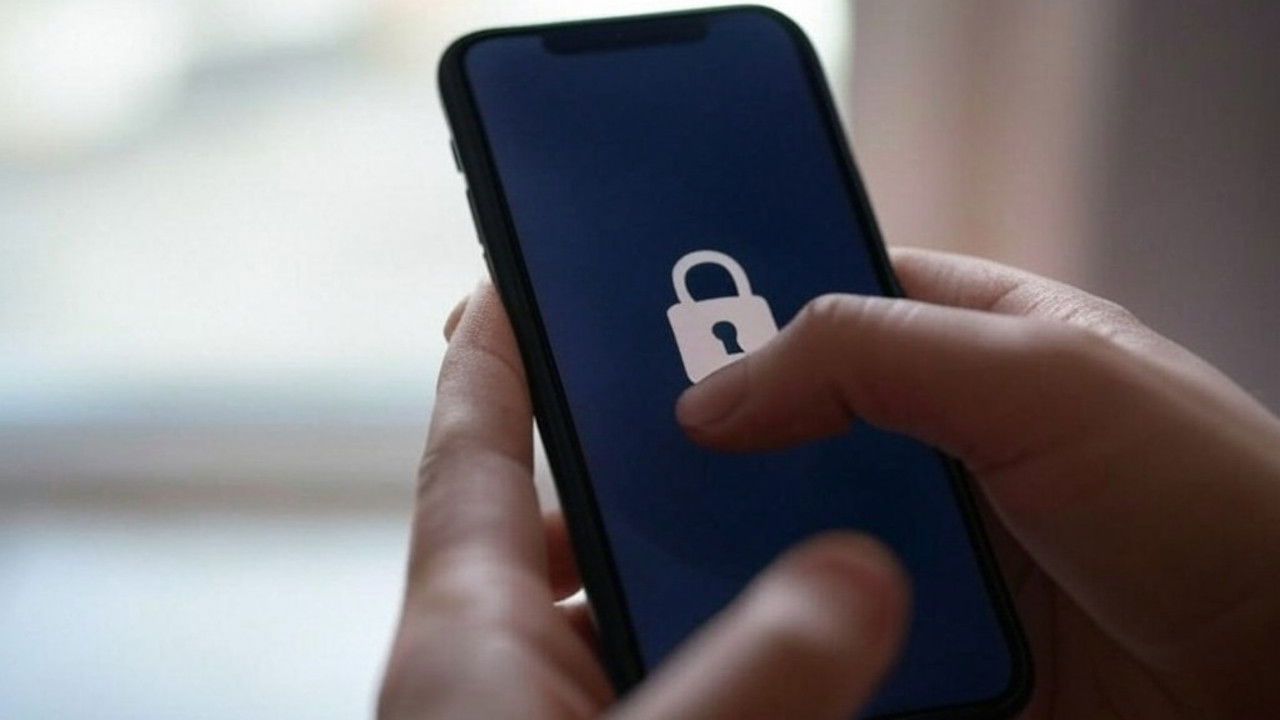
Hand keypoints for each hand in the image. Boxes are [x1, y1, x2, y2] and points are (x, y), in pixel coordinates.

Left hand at [378, 284, 908, 719]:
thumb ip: (752, 670)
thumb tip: (858, 576)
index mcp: (466, 634)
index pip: (470, 449)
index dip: (493, 355)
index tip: (512, 276)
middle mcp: (494, 668)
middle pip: (563, 525)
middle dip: (645, 472)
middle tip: (734, 420)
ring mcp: (540, 715)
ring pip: (618, 612)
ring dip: (697, 583)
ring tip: (796, 543)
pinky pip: (655, 673)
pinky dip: (713, 654)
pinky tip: (791, 661)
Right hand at [677, 247, 1279, 717]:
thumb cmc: (1219, 503)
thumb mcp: (1046, 376)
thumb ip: (872, 353)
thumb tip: (713, 395)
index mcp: (975, 342)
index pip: (827, 300)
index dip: (739, 309)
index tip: (646, 338)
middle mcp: (944, 444)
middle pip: (790, 430)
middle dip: (715, 451)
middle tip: (624, 469)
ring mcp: (936, 551)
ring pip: (795, 537)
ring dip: (739, 553)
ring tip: (652, 562)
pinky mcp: (931, 645)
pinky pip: (827, 630)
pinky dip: (784, 635)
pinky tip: (740, 637)